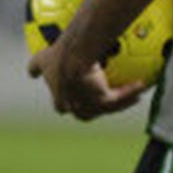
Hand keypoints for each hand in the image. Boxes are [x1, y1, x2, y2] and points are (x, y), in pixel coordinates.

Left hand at [27, 46, 145, 120]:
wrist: (72, 59)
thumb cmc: (56, 58)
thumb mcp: (41, 60)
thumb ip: (35, 68)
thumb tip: (30, 73)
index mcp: (60, 102)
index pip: (63, 108)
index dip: (68, 104)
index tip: (72, 97)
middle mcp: (77, 109)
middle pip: (87, 114)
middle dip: (94, 111)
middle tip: (103, 101)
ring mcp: (92, 107)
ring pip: (110, 108)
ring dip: (122, 103)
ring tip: (134, 97)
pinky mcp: (105, 101)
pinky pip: (122, 98)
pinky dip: (131, 91)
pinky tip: (142, 84)